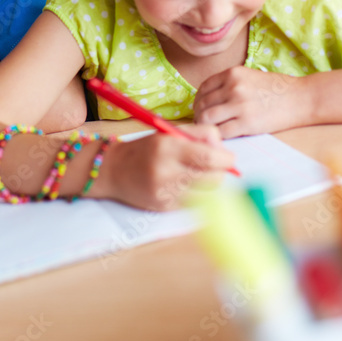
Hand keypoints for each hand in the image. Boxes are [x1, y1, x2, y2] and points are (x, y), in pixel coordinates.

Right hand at [94, 124, 234, 210]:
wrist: (113, 170)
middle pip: (213, 178)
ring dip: (208, 184)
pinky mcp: (164, 207)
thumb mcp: (169, 133)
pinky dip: (195, 194)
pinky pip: (194, 203)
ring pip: (207, 193)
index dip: (226, 159)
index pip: (209, 157)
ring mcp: (165, 192)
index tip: (229, 158)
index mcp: (168, 147)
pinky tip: (182, 185)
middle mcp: (166, 171)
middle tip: (213, 166)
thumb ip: (199, 135)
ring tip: (197, 175)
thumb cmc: (146, 149)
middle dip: (219, 172)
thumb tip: (224, 149)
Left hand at [194, 66, 308, 137]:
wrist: (301, 98)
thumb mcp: (249, 76)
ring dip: (205, 127)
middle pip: (202, 104)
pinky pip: (221, 132)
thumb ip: (229, 84)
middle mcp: (233, 87)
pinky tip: (222, 137)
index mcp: (232, 74)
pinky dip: (218, 136)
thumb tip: (207, 99)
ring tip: (211, 131)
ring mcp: (240, 105)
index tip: (201, 109)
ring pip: (207, 118)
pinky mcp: (247, 123)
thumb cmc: (277, 89)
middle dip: (199, 115)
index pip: (203, 88)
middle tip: (204, 123)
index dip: (198, 101)